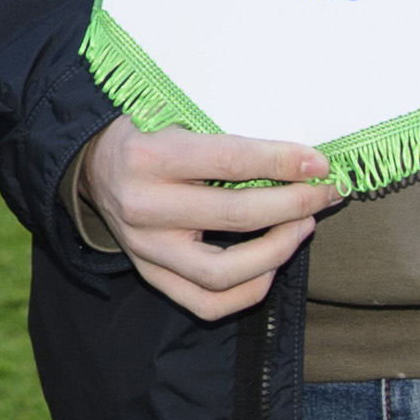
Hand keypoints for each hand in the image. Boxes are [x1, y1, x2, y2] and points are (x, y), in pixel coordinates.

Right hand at [75, 118, 340, 319]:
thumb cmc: (148, 133)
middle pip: (235, 216)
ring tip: (301, 227)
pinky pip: (205, 303)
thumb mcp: (176, 116)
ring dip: (276, 252)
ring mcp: (143, 248)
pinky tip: (270, 265)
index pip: (229, 162)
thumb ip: (227, 135)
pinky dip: (248, 291)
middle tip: (324, 193)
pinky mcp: (149, 274)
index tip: (321, 164)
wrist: (95, 165)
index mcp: (147, 157)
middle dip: (293, 205)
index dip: (282, 163)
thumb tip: (300, 157)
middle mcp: (142, 207)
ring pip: (222, 272)